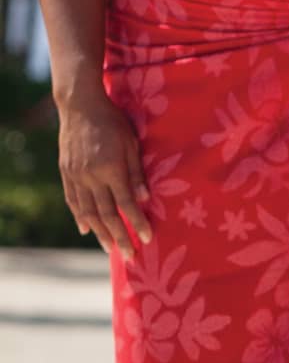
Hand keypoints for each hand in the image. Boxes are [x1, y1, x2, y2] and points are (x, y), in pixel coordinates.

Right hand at [57, 92, 152, 256]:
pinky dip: (80, 217)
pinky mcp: (66, 173)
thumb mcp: (132, 143)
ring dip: (100, 233)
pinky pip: (73, 201)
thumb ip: (136, 173)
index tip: (147, 239)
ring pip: (88, 212)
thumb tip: (144, 199)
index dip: (137, 223)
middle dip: (120, 237)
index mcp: (111, 169)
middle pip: (106, 214)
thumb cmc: (113, 121)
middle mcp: (91, 177)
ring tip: (110, 248)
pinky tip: (86, 229)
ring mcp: (76, 176)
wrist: (80, 106)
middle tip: (130, 256)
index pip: (126, 204)